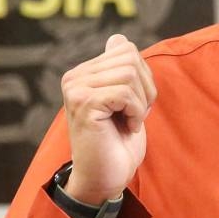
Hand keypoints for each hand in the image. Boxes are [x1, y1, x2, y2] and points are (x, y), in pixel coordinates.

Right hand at [60, 34, 155, 204]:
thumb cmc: (118, 142)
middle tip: (135, 115)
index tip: (134, 104)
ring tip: (129, 122)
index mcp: (83, 73)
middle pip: (129, 57)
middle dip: (144, 88)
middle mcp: (74, 77)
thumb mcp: (125, 100)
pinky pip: (125, 93)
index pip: (125, 49)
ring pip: (129, 74)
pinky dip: (135, 112)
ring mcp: (76, 89)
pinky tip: (127, 128)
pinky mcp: (83, 104)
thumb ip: (120, 71)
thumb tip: (117, 38)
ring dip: (140, 102)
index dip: (142, 76)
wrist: (105, 178)